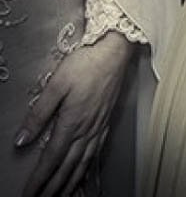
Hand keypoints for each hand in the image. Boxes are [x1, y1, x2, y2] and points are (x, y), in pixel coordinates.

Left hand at [16, 30, 135, 196]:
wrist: (115, 51)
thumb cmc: (86, 63)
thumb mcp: (56, 85)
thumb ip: (38, 114)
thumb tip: (22, 139)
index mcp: (72, 122)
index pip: (51, 159)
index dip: (38, 180)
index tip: (28, 195)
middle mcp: (87, 129)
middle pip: (67, 167)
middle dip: (53, 188)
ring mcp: (99, 126)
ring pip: (83, 163)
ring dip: (70, 183)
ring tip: (60, 196)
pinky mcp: (106, 121)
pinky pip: (96, 152)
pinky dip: (87, 168)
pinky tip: (82, 171)